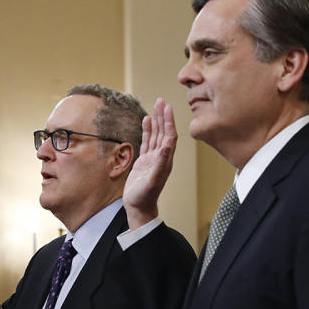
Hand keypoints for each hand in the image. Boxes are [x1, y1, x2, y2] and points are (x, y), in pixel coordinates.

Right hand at [122, 98, 176, 228]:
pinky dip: (147, 130)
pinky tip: (146, 121)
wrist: (138, 207)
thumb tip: (166, 146)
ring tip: (156, 106)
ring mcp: (153, 158)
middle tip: (162, 101)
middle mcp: (161, 157)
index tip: (168, 108)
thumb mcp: (152, 180)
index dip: (169, 122)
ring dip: (156, 121)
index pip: (170, 136)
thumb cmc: (145, 196)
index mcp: (166, 160)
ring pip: (156, 135)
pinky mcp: (144, 161)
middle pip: (164, 132)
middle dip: (163, 116)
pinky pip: (147, 141)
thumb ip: (159, 163)